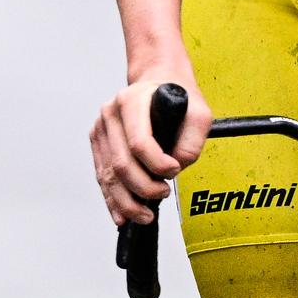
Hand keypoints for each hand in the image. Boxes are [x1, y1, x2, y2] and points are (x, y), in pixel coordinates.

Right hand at [89, 62, 211, 226]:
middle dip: (144, 188)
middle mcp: (111, 113)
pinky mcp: (98, 143)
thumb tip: (175, 169)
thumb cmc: (177, 98)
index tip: (174, 171)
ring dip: (128, 201)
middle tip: (164, 193)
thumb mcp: (198, 114)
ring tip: (146, 215)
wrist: (158, 83)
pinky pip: (102, 176)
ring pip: (109, 175)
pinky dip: (113, 199)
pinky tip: (122, 214)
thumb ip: (192, 143)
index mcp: (132, 100)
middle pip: (122, 163)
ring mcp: (101, 128)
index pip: (139, 142)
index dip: (157, 165)